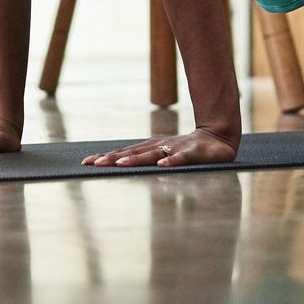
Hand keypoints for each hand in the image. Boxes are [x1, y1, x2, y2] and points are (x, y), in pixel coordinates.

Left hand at [81, 127, 236, 168]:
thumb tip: (116, 163)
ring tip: (120, 163)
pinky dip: (171, 161)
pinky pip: (180, 158)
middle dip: (113, 158)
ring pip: (152, 155)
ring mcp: (174, 149)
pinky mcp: (192, 153)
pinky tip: (163, 165)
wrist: (217, 138)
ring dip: (136, 159)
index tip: (86, 162)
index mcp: (150, 148)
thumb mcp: (161, 154)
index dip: (105, 157)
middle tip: (94, 164)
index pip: (124, 152)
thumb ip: (143, 159)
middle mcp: (159, 147)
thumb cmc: (185, 149)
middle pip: (132, 153)